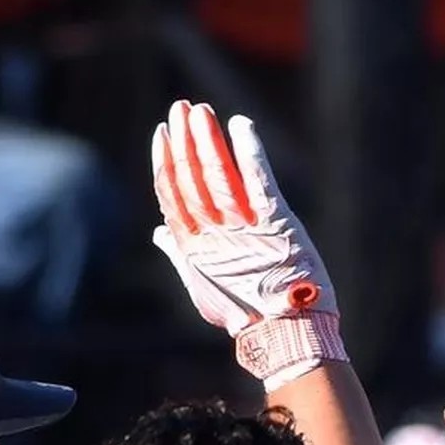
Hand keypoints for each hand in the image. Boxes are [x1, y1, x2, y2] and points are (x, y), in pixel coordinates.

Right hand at [149, 101, 340, 389]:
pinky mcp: (276, 224)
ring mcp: (244, 229)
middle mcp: (213, 235)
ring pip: (218, 174)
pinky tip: (241, 126)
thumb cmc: (246, 315)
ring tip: (201, 111)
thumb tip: (158, 232)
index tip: (164, 133)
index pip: (172, 194)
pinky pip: (259, 180)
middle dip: (186, 140)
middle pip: (192, 177)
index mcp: (192, 247)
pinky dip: (249, 151)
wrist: (286, 337)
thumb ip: (180, 254)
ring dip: (208, 139)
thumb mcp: (204, 286)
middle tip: (182, 107)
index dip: (167, 161)